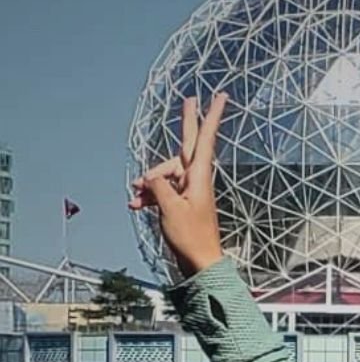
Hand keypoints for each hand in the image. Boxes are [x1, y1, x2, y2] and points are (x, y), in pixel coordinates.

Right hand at [130, 93, 228, 277]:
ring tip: (136, 196)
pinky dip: (149, 196)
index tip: (221, 96)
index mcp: (199, 177)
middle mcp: (195, 179)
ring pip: (164, 172)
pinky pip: (161, 190)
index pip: (204, 138)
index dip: (211, 116)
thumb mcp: (169, 208)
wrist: (200, 265)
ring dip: (148, 182)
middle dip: (185, 122)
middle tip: (189, 98)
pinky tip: (137, 205)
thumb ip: (158, 185)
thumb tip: (151, 178)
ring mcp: (188, 190)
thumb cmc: (191, 239)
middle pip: (185, 145)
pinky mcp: (181, 202)